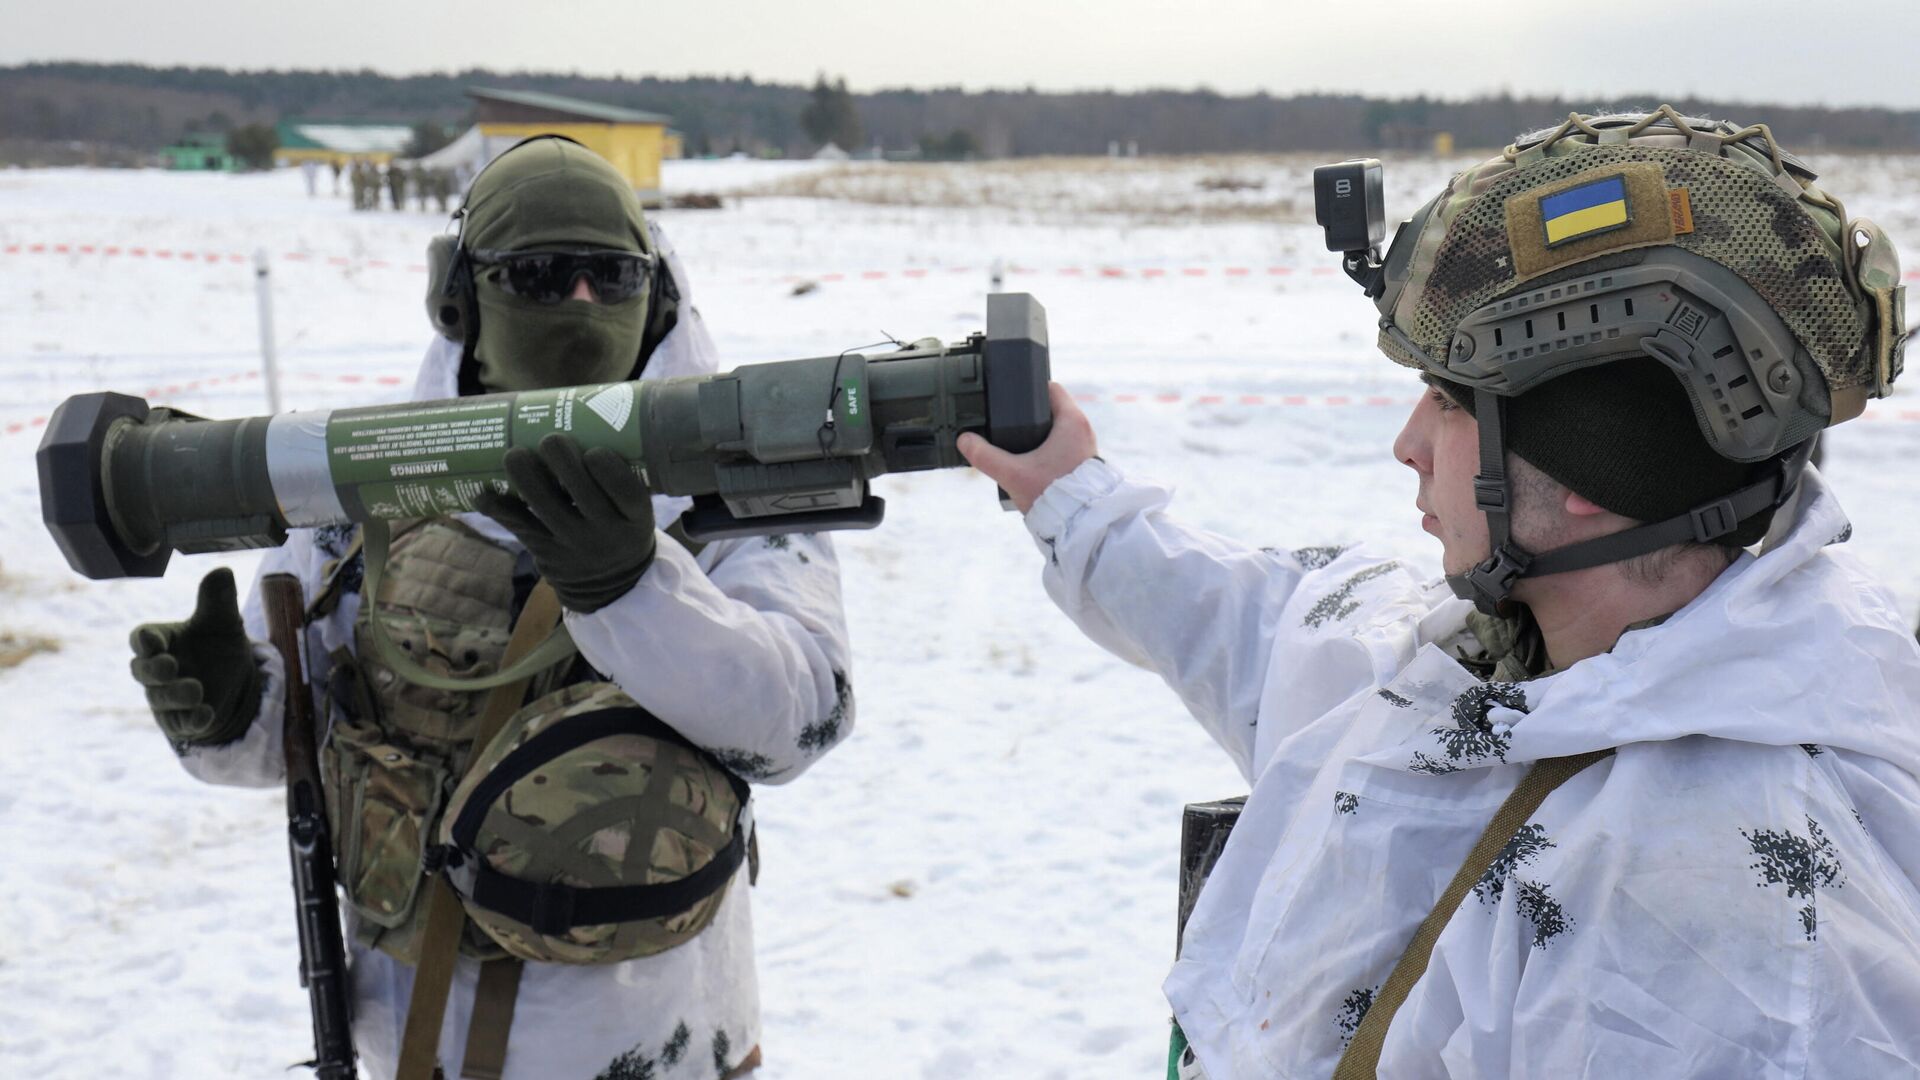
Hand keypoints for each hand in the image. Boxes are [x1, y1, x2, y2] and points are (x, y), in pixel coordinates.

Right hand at [128, 567, 262, 748]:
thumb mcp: (223, 620)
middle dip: (153, 670)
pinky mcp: (180, 719)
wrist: (234, 678)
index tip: (151, 639)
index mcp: (160, 639)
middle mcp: (156, 668)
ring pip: (161, 698)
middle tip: (170, 666)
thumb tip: (222, 571)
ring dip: (176, 695)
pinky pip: (180, 723)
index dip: (144, 640)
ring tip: (197, 690)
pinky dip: (192, 720)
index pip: (141, 638)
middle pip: (142, 671)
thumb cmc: (217, 642)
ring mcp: (165, 696)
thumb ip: (218, 598)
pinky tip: (206, 715)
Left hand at [473, 433, 657, 613]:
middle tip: (550, 438)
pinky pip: (516, 524)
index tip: (593, 450)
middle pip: (580, 490)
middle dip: (560, 456)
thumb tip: (594, 414)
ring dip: (523, 472)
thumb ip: (621, 479)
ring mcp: (571, 544)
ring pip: (542, 503)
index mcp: (635, 520)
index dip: (607, 467)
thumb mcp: (637, 513)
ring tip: (514, 453)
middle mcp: (604, 534)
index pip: (625, 491)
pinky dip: (495, 505)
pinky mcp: (544, 551)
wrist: (609, 586)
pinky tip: (481, 490)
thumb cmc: (621, 529)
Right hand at [956, 382, 1098, 513]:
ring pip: (1058, 430)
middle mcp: (1084, 430)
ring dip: (1040, 434)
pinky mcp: (1084, 464)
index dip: (1031, 389)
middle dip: (1031, 415)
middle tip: (1009, 422)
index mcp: (1072, 422)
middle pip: (1053, 409)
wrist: (1080, 526)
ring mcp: (1087, 447)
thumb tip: (964, 441)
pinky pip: (1064, 446)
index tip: (1013, 397)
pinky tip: (1032, 461)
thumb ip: (985, 456)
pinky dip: (1049, 449)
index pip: (1051, 389)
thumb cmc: (1053, 497)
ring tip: (1018, 443)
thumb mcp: (1012, 474)